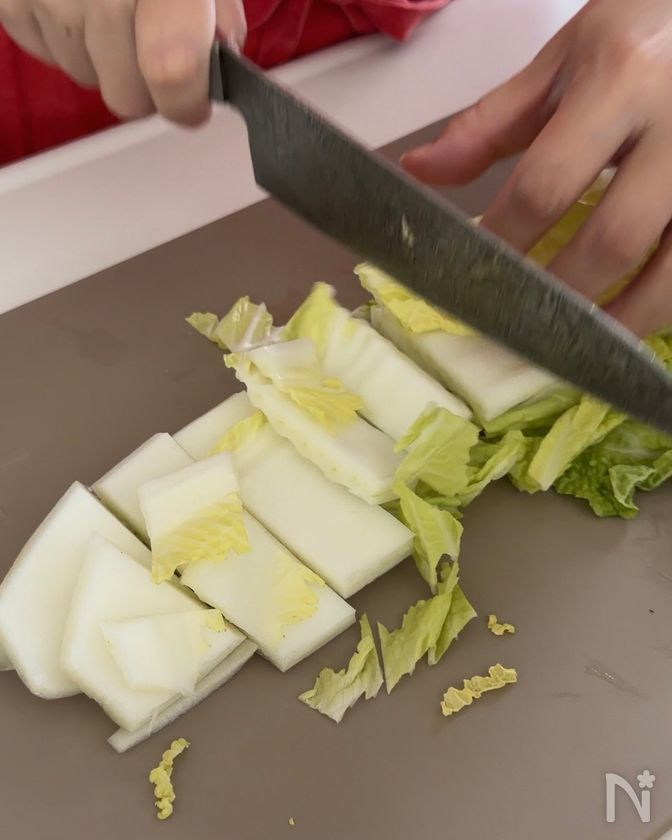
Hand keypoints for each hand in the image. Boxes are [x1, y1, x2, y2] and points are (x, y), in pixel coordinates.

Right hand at [0, 0, 245, 124]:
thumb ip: (218, 8)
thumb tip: (220, 54)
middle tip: (154, 46)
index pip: (172, 70)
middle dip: (147, 84)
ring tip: (112, 7)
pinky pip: (45, 52)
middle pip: (126, 94)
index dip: (187, 101)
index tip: (195, 101)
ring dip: (105, 58)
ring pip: (86, 77)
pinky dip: (66, 36)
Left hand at [402, 0, 671, 336]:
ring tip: (578, 344)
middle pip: (612, 240)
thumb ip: (491, 124)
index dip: (504, 242)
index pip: (545, 184)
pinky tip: (631, 318)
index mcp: (620, 80)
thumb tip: (419, 172)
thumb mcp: (562, 62)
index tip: (472, 276)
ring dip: (622, 320)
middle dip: (560, 293)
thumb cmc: (639, 30)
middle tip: (520, 322)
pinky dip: (663, 304)